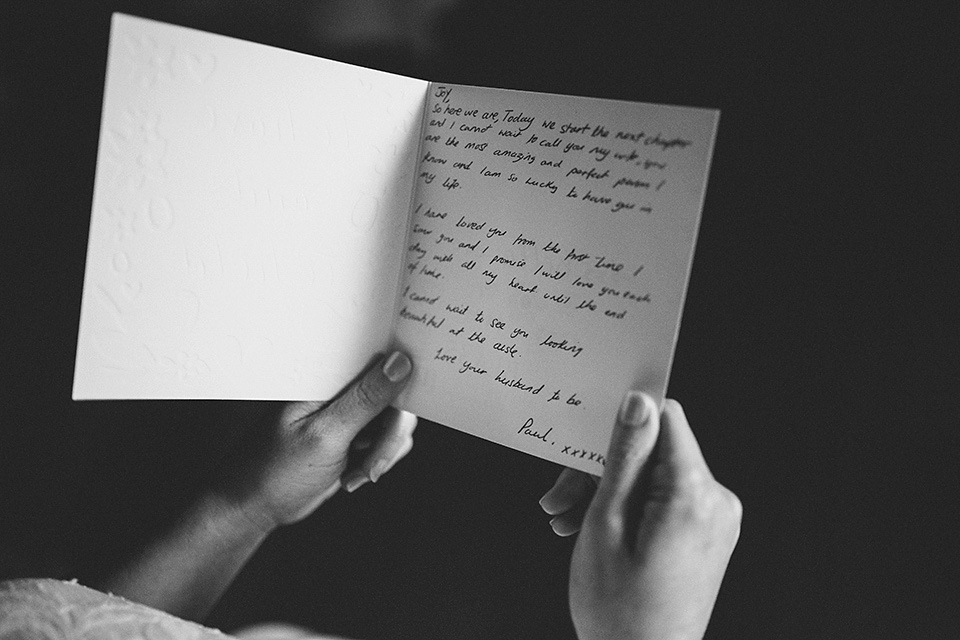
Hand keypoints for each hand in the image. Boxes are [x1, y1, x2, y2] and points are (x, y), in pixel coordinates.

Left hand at [221, 351, 416, 530]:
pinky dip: (378, 460)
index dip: (401, 388)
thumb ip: (365, 400)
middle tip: (372, 466)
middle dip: (391, 436)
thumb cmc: (277, 470)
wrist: (257, 506)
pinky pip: (386, 439)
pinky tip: (354, 474)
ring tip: (358, 473)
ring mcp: (349, 412)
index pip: (383, 365)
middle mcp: (341, 389)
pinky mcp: (354, 433)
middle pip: (395, 398)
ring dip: (384, 452)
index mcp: (330, 378)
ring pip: (394, 422)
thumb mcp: (326, 435)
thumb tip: (400, 363)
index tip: (399, 421)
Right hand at [545, 392, 741, 639]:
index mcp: (694, 494)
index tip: (588, 438)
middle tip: (561, 498)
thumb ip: (625, 456)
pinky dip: (627, 509)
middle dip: (602, 468)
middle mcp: (716, 502)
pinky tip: (592, 529)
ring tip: (567, 520)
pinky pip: (663, 501)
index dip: (624, 421)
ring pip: (652, 477)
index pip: (666, 419)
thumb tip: (638, 401)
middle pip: (654, 452)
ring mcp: (714, 521)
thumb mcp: (606, 523)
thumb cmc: (620, 609)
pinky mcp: (706, 535)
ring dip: (607, 492)